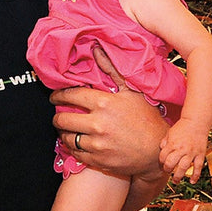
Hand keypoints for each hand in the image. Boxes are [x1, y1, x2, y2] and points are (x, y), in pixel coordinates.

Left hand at [52, 47, 168, 180]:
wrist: (157, 151)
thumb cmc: (146, 118)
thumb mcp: (131, 91)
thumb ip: (112, 70)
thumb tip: (96, 50)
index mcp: (104, 103)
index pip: (70, 96)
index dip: (58, 95)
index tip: (55, 96)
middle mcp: (98, 124)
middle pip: (62, 119)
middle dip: (57, 116)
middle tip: (58, 115)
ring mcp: (97, 144)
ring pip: (67, 137)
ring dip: (63, 133)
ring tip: (65, 129)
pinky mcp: (98, 161)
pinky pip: (75, 153)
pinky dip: (72, 147)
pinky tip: (75, 142)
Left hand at [159, 121, 209, 182]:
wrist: (196, 122)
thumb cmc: (182, 127)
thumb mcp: (169, 133)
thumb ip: (164, 142)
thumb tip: (161, 150)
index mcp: (172, 143)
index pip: (163, 156)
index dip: (161, 161)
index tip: (163, 163)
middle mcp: (181, 149)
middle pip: (171, 163)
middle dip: (167, 169)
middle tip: (167, 171)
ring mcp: (191, 152)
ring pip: (184, 167)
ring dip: (179, 176)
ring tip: (175, 181)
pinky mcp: (200, 154)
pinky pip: (198, 167)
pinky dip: (196, 175)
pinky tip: (192, 182)